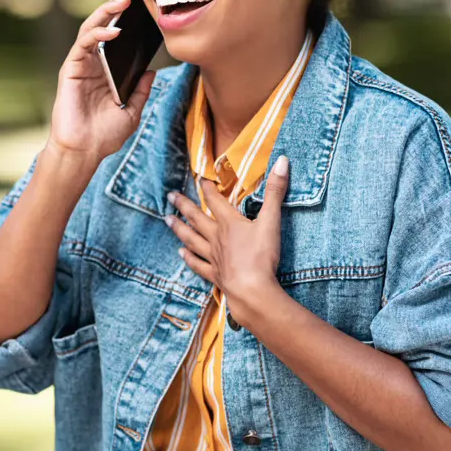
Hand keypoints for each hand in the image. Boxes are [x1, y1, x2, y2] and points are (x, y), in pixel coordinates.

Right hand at [46, 0, 156, 163]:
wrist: (84, 152)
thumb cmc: (104, 135)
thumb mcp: (132, 111)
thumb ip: (141, 90)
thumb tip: (152, 71)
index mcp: (106, 70)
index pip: (115, 37)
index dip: (125, 20)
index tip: (141, 5)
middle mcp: (93, 64)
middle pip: (103, 27)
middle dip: (115, 7)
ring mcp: (81, 65)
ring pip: (91, 29)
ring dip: (106, 13)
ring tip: (122, 1)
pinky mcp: (71, 69)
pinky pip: (83, 45)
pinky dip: (97, 34)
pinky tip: (113, 30)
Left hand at [167, 155, 290, 326]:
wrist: (252, 289)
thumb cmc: (262, 256)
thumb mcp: (272, 221)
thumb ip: (276, 191)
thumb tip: (282, 160)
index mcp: (230, 223)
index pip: (216, 201)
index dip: (208, 189)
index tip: (199, 179)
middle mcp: (217, 238)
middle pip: (197, 218)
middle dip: (184, 205)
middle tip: (170, 196)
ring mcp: (214, 257)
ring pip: (192, 239)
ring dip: (179, 229)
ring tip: (167, 220)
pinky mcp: (215, 275)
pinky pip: (198, 264)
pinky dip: (189, 258)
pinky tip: (181, 253)